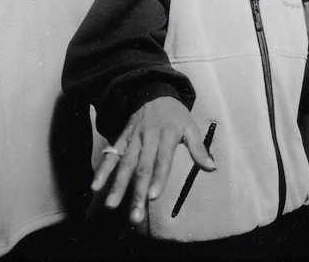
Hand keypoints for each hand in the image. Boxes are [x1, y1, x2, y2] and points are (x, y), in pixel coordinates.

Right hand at [92, 97, 215, 224]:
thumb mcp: (191, 127)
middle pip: (142, 167)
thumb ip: (199, 149)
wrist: (155, 92)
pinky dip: (103, 168)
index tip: (153, 196)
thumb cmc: (176, 115)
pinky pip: (111, 153)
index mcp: (168, 135)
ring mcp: (134, 138)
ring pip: (125, 163)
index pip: (163, 159)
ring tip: (111, 204)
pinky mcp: (122, 137)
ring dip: (117, 184)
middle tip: (134, 215)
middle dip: (137, 192)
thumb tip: (212, 168)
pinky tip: (95, 185)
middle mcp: (149, 137)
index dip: (158, 178)